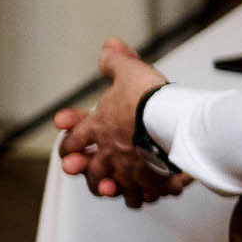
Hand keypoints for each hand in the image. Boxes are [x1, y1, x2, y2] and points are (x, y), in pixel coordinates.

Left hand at [54, 38, 179, 207]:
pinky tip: (150, 194)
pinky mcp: (152, 180)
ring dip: (116, 190)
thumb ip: (116, 61)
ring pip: (116, 188)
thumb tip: (109, 46)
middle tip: (93, 176)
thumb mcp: (129, 72)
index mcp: (99, 128)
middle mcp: (110, 153)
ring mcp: (129, 170)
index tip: (69, 151)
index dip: (68, 146)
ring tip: (120, 190)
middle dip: (89, 175)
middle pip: (91, 172)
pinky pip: (146, 194)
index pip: (72, 141)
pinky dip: (147, 195)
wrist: (174, 119)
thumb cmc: (149, 99)